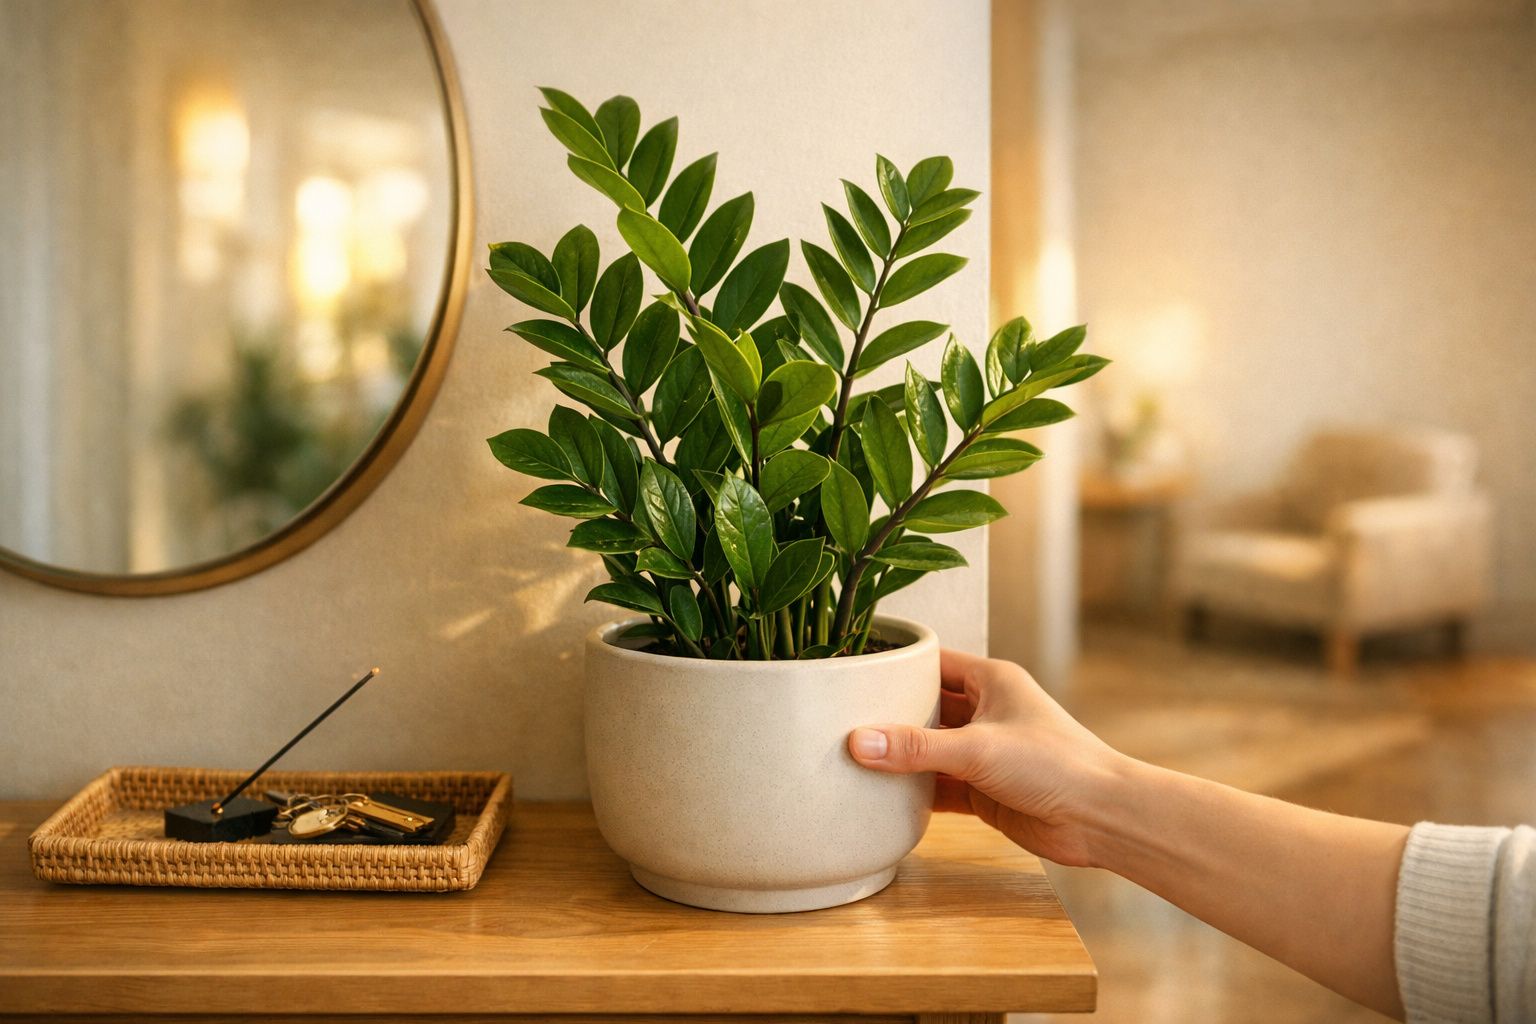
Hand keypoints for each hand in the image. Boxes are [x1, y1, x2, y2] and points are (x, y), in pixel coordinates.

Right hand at [848, 647, 1126, 866]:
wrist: (1101, 818)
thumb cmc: (1056, 764)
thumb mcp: (978, 748)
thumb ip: (916, 747)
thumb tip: (858, 741)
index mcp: (991, 681)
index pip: (931, 662)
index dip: (894, 664)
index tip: (851, 669)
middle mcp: (985, 712)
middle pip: (924, 706)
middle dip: (887, 714)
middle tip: (838, 717)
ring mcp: (983, 753)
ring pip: (928, 749)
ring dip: (898, 757)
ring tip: (847, 758)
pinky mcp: (983, 791)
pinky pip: (937, 786)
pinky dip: (912, 792)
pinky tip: (880, 797)